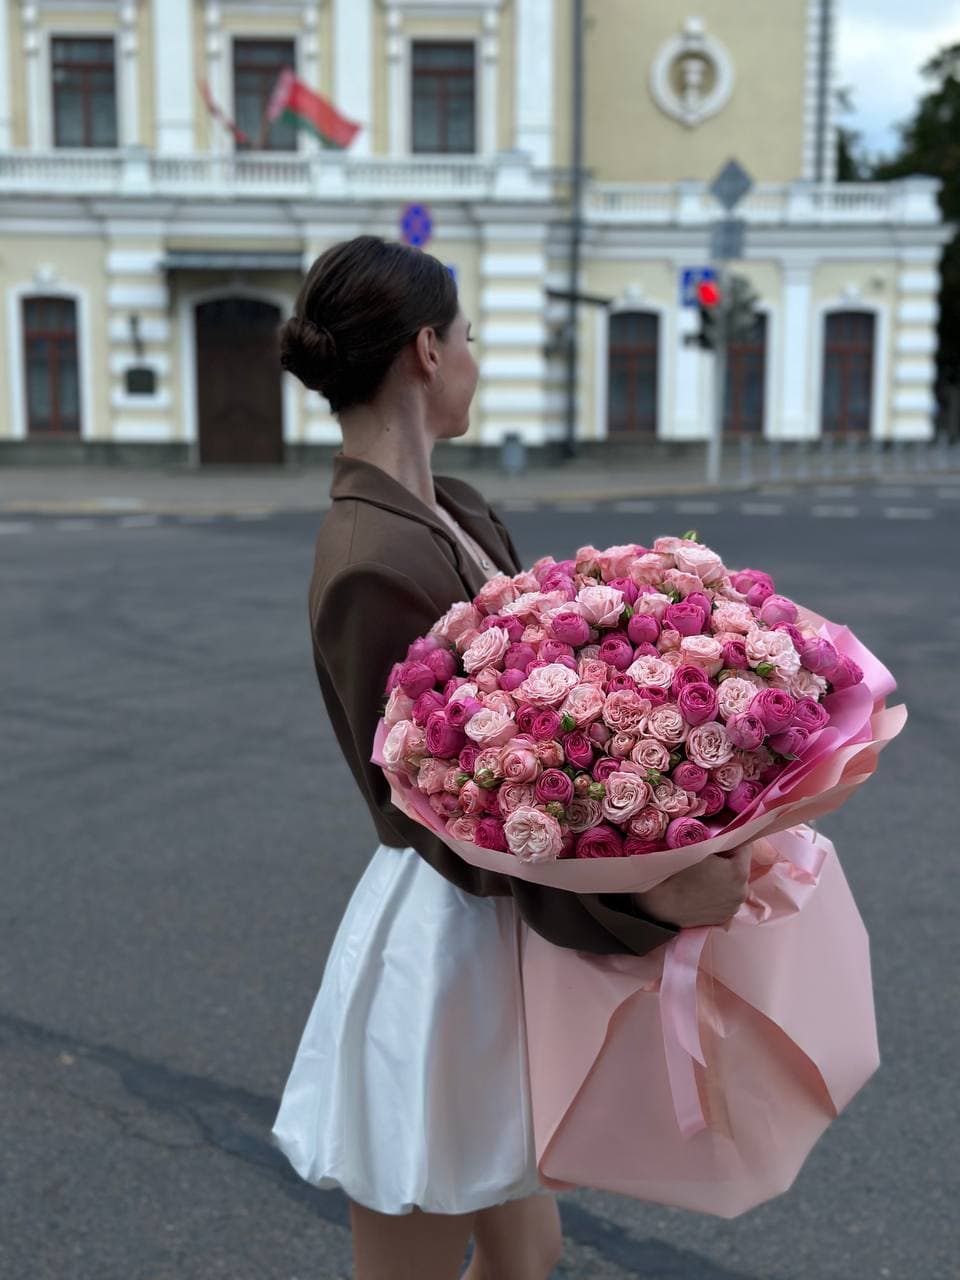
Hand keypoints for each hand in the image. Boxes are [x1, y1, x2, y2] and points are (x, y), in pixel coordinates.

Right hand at [631, 846, 751, 928]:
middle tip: (708, 856)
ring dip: (725, 876)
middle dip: (728, 858)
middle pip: (741, 866)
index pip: (745, 846)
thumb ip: (719, 839)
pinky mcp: (725, 917)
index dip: (732, 838)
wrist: (660, 903)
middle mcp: (742, 891)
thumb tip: (728, 833)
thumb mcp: (698, 847)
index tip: (718, 838)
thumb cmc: (676, 871)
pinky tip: (703, 889)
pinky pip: (726, 897)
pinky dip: (719, 891)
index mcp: (738, 871)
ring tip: (704, 874)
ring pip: (734, 883)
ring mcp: (734, 907)